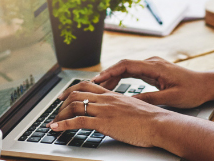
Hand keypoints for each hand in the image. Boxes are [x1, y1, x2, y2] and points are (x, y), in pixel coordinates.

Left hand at [49, 81, 172, 147]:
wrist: (159, 123)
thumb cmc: (151, 119)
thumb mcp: (133, 109)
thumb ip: (122, 108)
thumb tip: (118, 113)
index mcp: (113, 95)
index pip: (88, 86)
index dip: (72, 90)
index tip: (63, 96)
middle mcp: (106, 100)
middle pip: (77, 93)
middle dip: (62, 102)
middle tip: (55, 110)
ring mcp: (104, 110)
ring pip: (74, 106)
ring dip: (60, 114)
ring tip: (54, 122)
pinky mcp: (103, 123)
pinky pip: (77, 121)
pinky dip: (62, 125)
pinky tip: (55, 128)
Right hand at [93, 57, 213, 107]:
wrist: (207, 85)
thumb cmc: (193, 91)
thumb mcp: (171, 98)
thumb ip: (150, 99)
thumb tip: (130, 102)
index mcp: (155, 66)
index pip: (126, 65)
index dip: (109, 72)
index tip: (96, 80)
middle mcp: (152, 63)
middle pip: (123, 66)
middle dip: (106, 75)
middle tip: (91, 86)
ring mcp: (152, 66)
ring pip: (126, 69)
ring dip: (112, 77)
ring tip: (98, 88)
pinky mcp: (153, 72)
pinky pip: (133, 73)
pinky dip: (121, 79)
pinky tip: (113, 87)